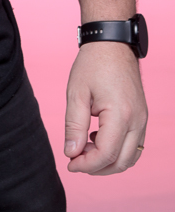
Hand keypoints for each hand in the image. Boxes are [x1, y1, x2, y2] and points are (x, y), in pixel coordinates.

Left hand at [64, 42, 146, 173]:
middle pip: (121, 162)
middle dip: (97, 167)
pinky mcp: (142, 117)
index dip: (86, 164)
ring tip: (85, 149)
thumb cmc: (92, 64)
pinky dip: (117, 151)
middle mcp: (137, 120)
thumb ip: (74, 125)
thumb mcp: (76, 93)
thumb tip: (71, 152)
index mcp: (121, 114)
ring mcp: (143, 120)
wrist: (112, 43)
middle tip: (75, 159)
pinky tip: (97, 138)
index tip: (69, 162)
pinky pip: (134, 145)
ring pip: (130, 157)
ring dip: (108, 162)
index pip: (106, 154)